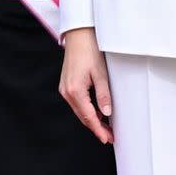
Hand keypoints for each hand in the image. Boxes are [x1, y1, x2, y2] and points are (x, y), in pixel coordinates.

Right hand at [59, 28, 113, 144]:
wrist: (79, 36)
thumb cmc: (90, 51)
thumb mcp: (101, 74)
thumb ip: (103, 95)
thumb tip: (106, 113)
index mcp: (75, 90)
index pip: (88, 116)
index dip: (98, 129)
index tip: (106, 138)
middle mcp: (66, 92)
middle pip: (83, 116)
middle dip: (96, 127)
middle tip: (110, 136)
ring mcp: (65, 89)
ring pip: (79, 111)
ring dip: (92, 119)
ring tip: (106, 127)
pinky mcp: (66, 85)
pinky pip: (77, 103)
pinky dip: (87, 110)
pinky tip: (97, 112)